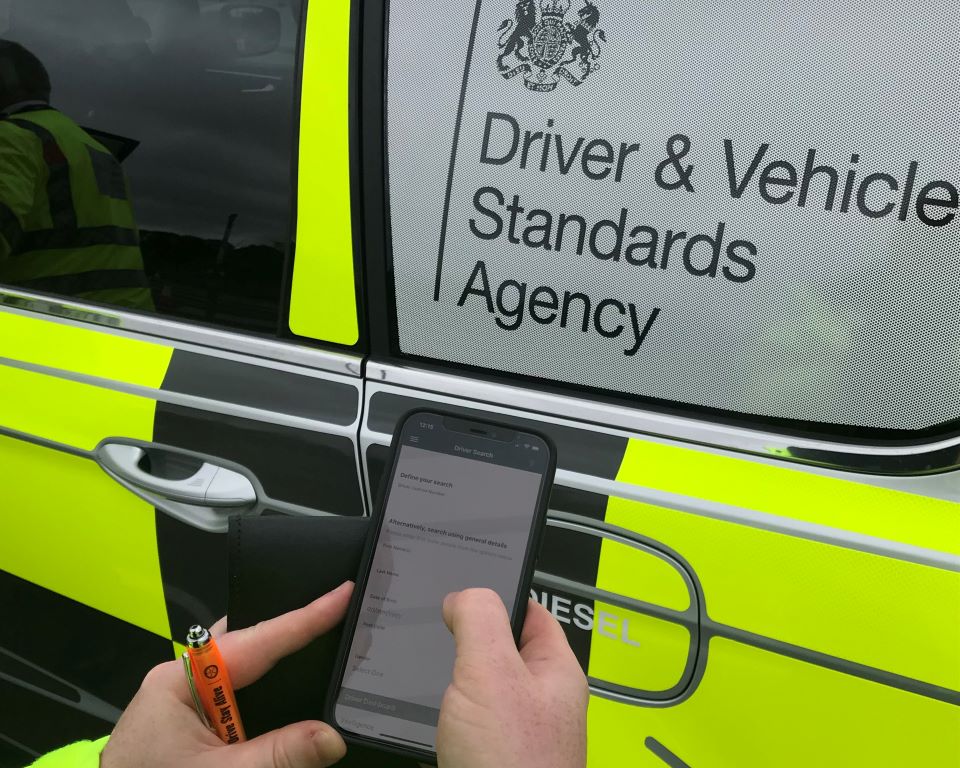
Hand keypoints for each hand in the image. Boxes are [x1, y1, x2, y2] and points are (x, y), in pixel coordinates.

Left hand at [101, 582, 353, 767]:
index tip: (342, 592)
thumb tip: (334, 736)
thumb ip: (278, 755)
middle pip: (248, 644)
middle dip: (291, 630)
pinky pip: (235, 694)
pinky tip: (290, 693)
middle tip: (341, 614)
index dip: (304, 617)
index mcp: (179, 681)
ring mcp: (182, 702)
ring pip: (243, 669)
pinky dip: (265, 691)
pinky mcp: (188, 725)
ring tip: (326, 645)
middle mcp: (180, 682)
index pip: (256, 640)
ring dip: (279, 664)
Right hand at [436, 589, 587, 767]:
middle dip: (469, 643)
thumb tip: (464, 597)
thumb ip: (480, 621)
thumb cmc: (516, 764)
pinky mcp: (491, 757)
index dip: (499, 596)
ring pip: (479, 692)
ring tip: (435, 681)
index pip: (532, 614)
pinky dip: (445, 720)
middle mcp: (540, 703)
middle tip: (442, 636)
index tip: (468, 588)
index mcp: (556, 672)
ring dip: (453, 686)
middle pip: (500, 652)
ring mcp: (516, 733)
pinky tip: (433, 719)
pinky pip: (465, 724)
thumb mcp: (492, 672)